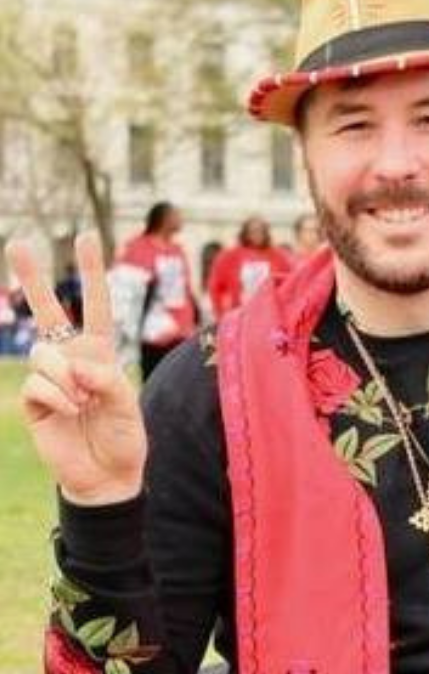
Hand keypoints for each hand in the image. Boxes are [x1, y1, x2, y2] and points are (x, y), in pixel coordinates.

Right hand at [5, 232, 145, 505]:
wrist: (106, 474)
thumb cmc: (123, 435)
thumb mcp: (127, 402)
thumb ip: (106, 377)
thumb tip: (75, 363)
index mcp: (101, 352)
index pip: (97, 305)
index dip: (91, 272)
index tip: (85, 237)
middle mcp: (73, 358)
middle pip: (49, 312)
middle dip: (34, 278)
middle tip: (18, 242)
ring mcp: (51, 378)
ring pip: (45, 352)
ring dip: (67, 377)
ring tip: (82, 402)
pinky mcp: (34, 400)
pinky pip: (40, 384)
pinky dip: (58, 396)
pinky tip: (70, 412)